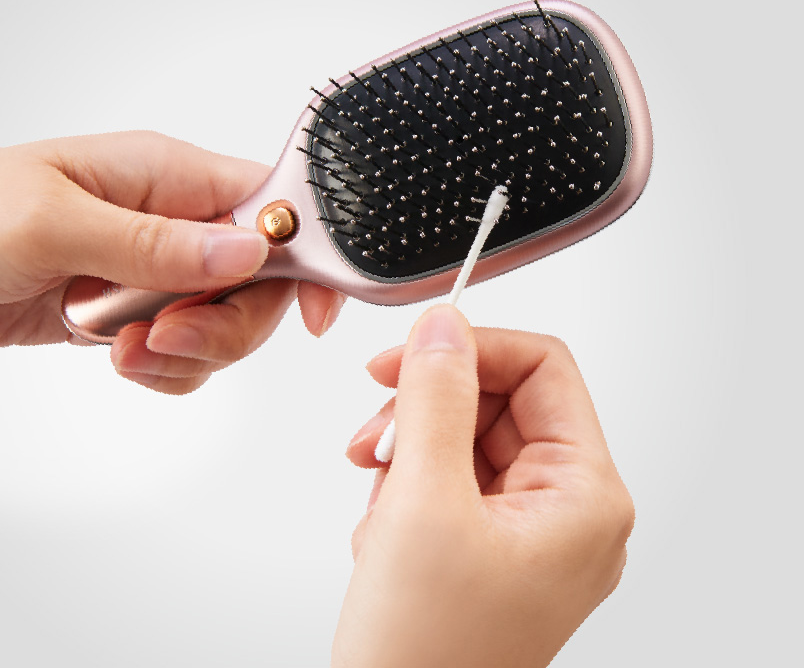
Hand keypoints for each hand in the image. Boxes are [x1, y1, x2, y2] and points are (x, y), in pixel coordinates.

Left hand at [0, 131, 343, 392]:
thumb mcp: (52, 224)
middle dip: (225, 322)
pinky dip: (163, 368)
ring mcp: (146, 269)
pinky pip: (180, 350)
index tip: (315, 311)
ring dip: (187, 350)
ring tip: (120, 347)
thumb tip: (251, 249)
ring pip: (221, 322)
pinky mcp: (123, 312)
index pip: (269, 207)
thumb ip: (156, 243)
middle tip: (162, 334)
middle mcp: (165, 220)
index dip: (305, 255)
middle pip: (256, 281)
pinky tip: (117, 358)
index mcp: (161, 174)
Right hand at [334, 306, 633, 666]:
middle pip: (500, 403)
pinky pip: (450, 481)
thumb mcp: (423, 503)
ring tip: (380, 501)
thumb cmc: (425, 652)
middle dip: (428, 413)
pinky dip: (407, 491)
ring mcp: (528, 534)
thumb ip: (434, 400)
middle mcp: (567, 513)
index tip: (409, 355)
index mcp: (585, 498)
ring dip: (409, 454)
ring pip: (466, 440)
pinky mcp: (489, 548)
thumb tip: (442, 327)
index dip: (473, 349)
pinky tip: (385, 532)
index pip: (543, 370)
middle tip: (377, 436)